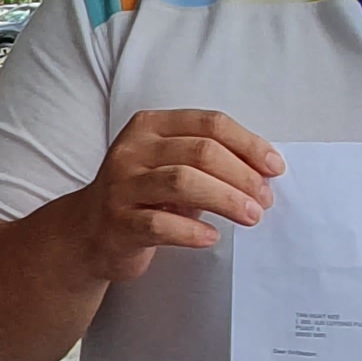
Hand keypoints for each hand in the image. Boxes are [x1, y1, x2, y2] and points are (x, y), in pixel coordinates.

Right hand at [49, 109, 284, 282]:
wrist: (87, 233)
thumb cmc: (142, 197)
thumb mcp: (170, 166)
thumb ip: (209, 161)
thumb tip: (263, 171)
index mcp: (150, 126)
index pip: (209, 124)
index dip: (248, 144)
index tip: (274, 168)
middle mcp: (132, 150)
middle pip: (201, 152)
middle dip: (242, 175)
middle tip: (264, 199)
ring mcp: (121, 186)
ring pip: (183, 182)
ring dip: (226, 199)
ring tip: (250, 216)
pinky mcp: (117, 222)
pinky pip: (161, 224)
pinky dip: (193, 230)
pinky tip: (212, 237)